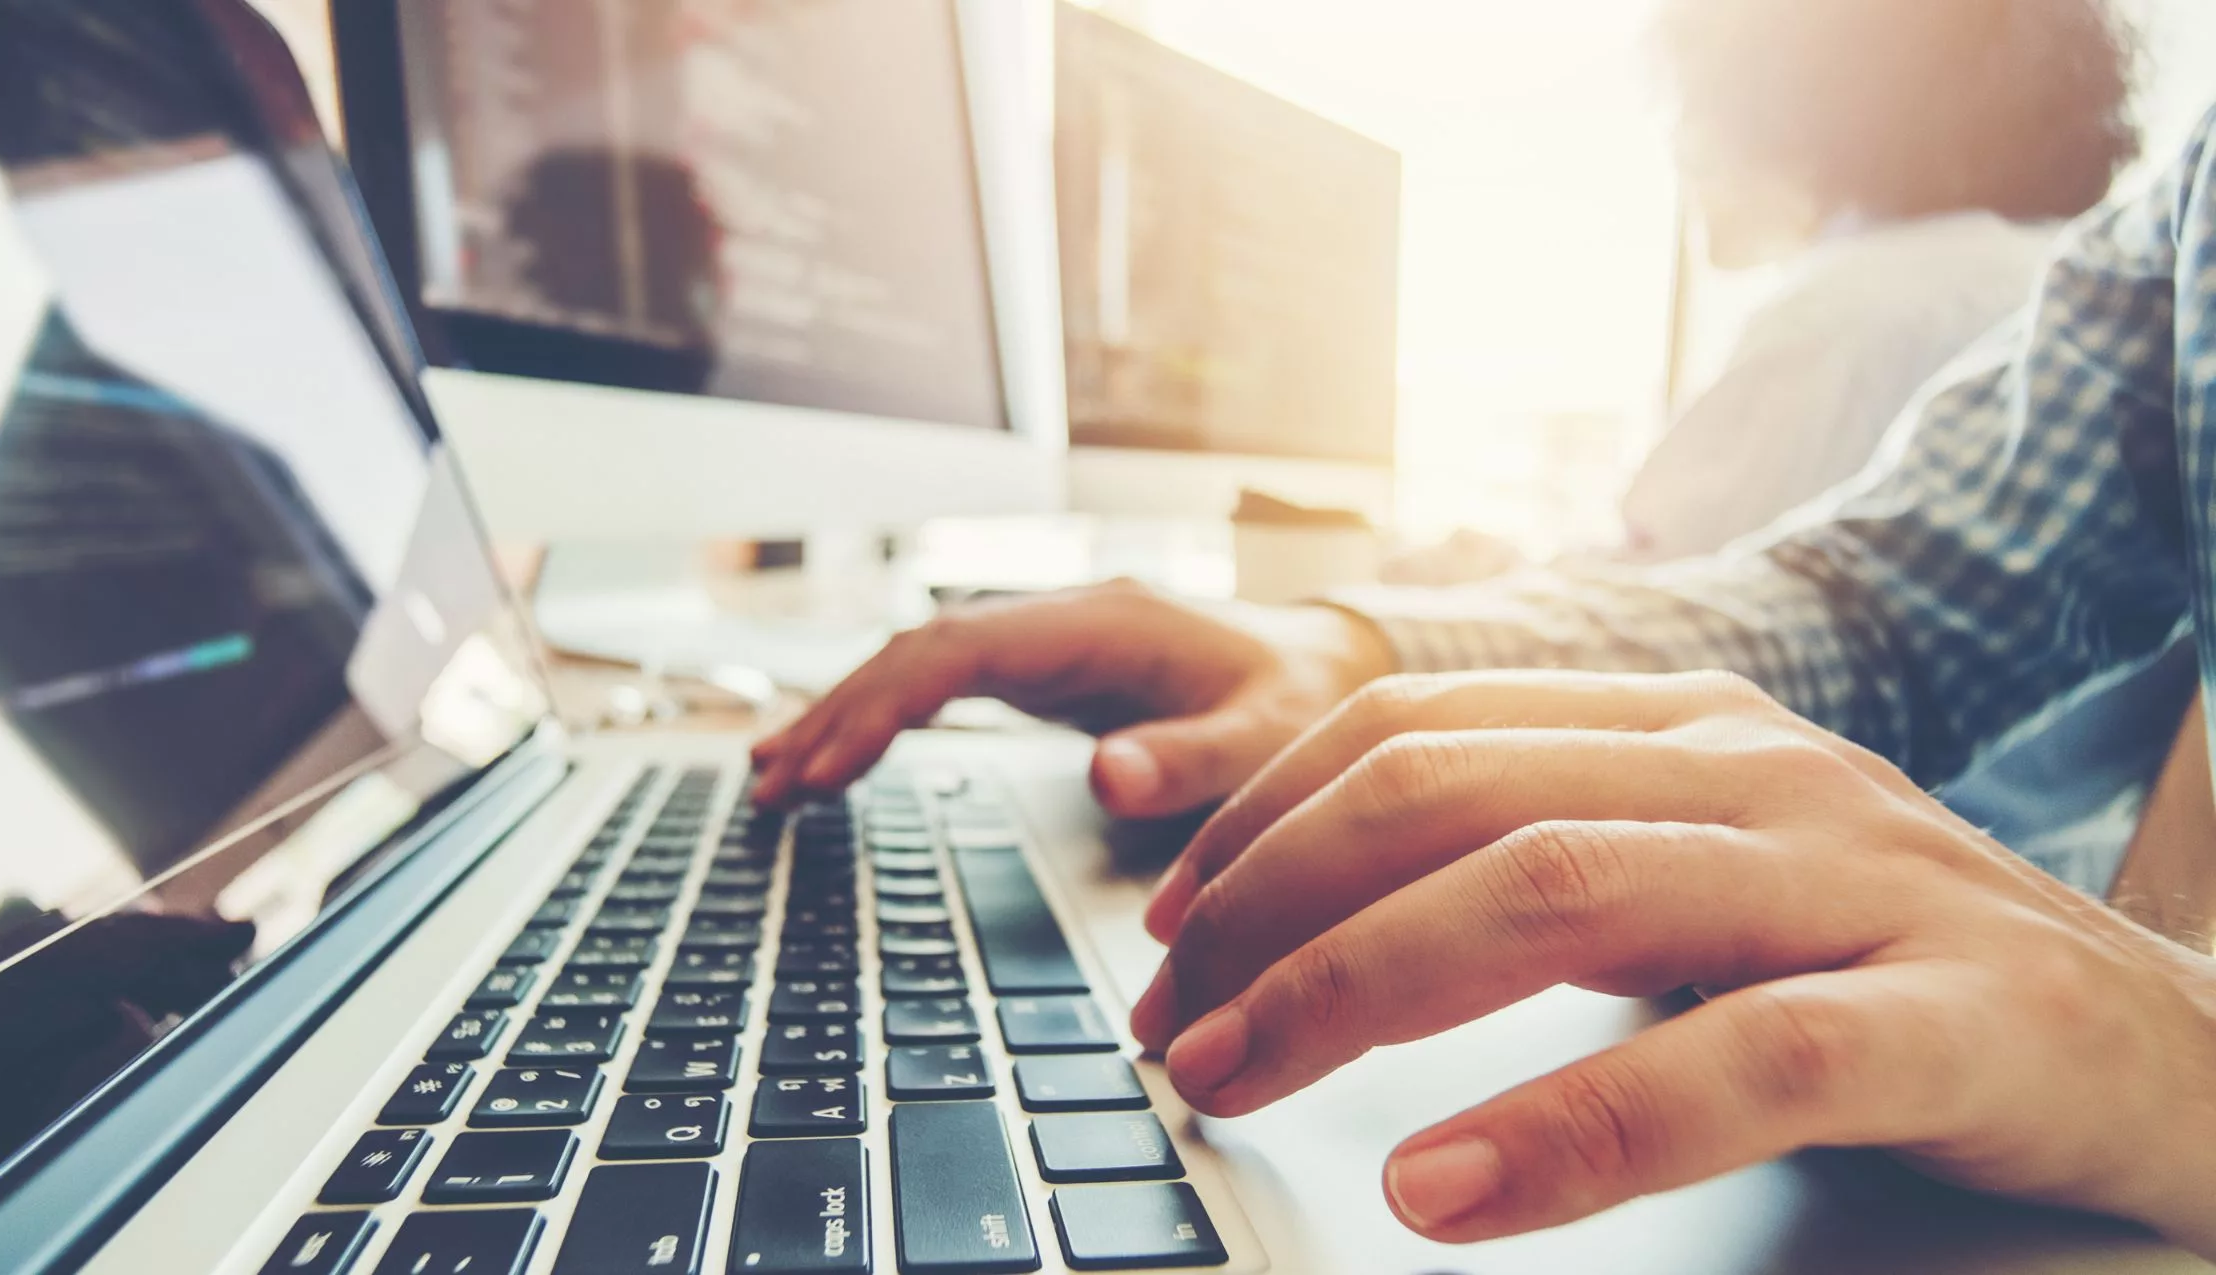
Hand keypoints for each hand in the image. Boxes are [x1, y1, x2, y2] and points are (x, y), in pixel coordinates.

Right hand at [750, 579, 1392, 815]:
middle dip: (840, 714)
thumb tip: (1105, 776)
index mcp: (1103, 625)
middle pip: (918, 652)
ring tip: (772, 782)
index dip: (884, 706)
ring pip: (917, 664)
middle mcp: (1061, 620)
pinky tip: (833, 759)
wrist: (1329, 665)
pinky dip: (881, 720)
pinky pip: (940, 686)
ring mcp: (1046, 643)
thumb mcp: (1270, 738)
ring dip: (844, 716)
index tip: (830, 766)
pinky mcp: (1044, 672)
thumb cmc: (1304, 699)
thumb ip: (1194, 760)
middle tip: (774, 788)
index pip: (960, 652)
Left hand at [1130, 669, 2215, 1255]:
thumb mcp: (1709, 895)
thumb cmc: (1907, 978)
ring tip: (1238, 1082)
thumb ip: (1549, 879)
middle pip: (1449, 799)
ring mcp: (1861, 879)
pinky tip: (1447, 1189)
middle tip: (1172, 1027)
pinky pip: (1739, 1060)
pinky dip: (1574, 1126)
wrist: (2193, 1057)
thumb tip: (1330, 933)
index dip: (1263, 826)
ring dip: (1359, 991)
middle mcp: (1757, 771)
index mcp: (1684, 727)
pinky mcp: (1958, 1018)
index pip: (1415, 734)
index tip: (1169, 931)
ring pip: (1557, 890)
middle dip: (1273, 912)